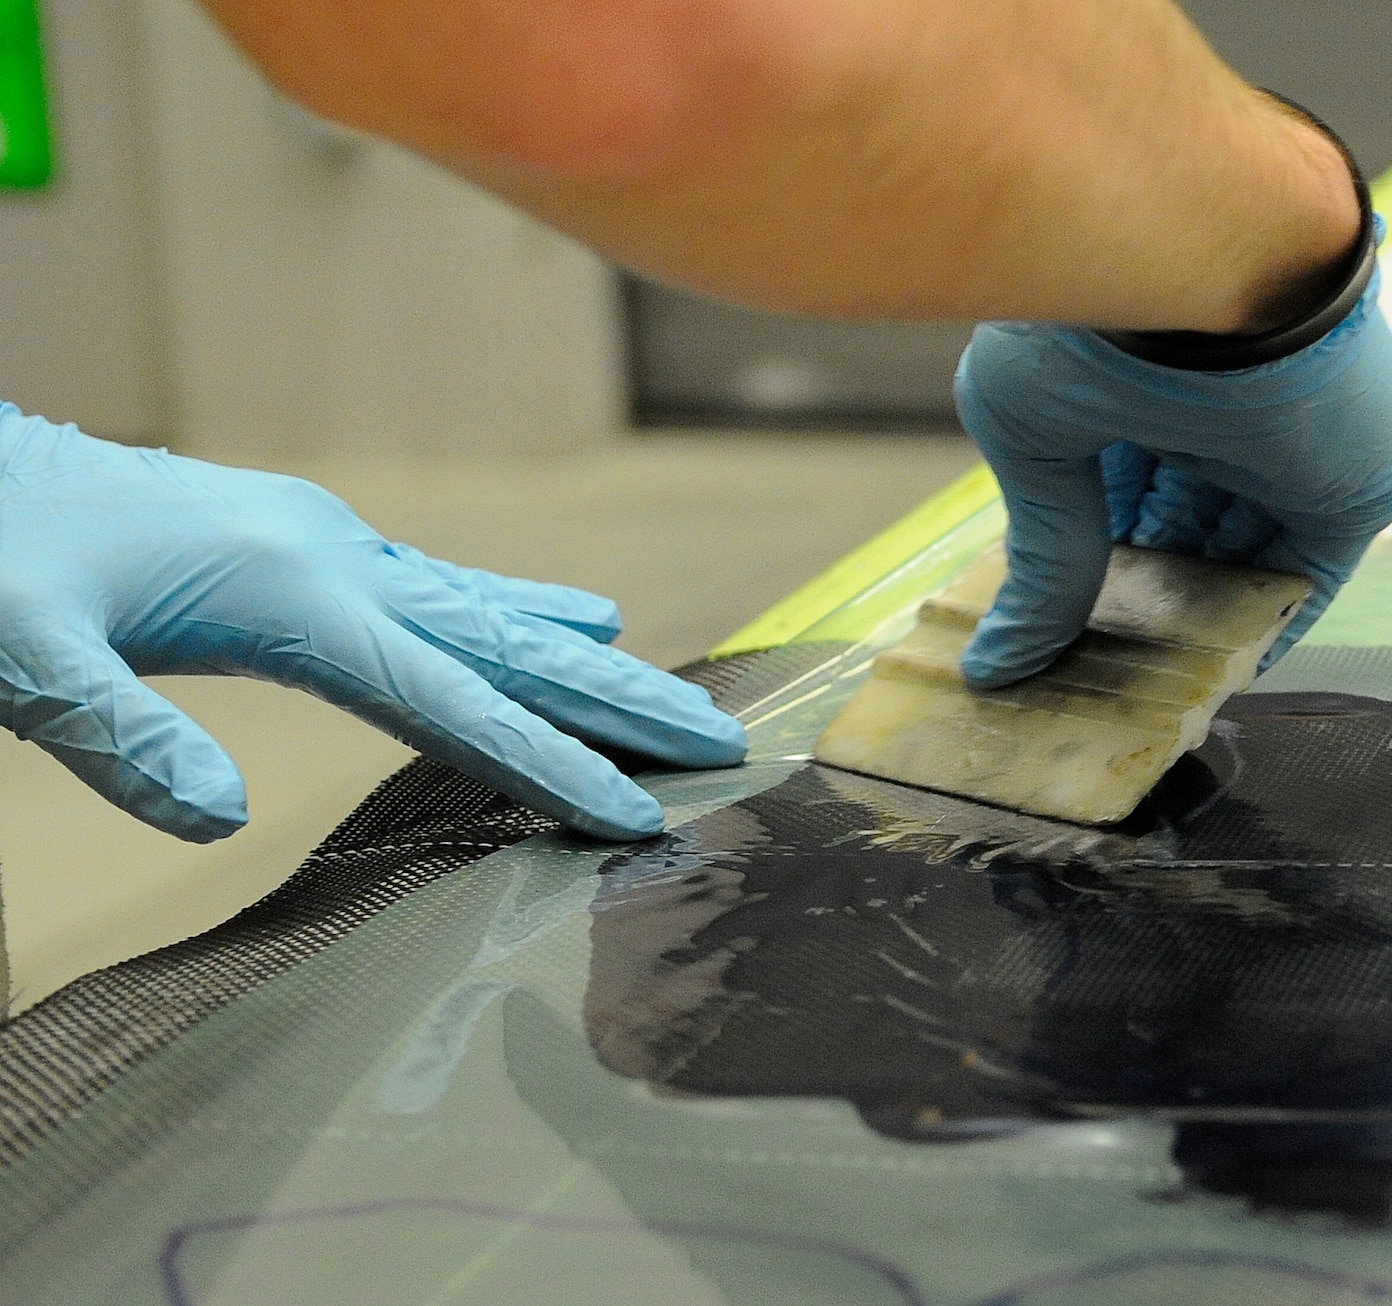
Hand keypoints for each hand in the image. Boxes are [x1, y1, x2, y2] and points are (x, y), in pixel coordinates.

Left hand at [0, 406, 745, 842]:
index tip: (635, 815)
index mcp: (293, 592)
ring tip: (672, 688)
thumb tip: (214, 819)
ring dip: (586, 659)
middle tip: (723, 739)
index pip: (448, 700)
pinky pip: (449, 591)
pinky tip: (561, 622)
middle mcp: (337, 558)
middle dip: (620, 700)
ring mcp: (331, 543)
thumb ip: (116, 734)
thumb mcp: (20, 653)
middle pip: (507, 645)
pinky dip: (523, 618)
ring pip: (490, 611)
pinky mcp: (312, 543)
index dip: (545, 763)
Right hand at [951, 245, 1391, 688]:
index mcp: (1153, 372)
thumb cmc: (1098, 310)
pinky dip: (1266, 626)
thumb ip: (1041, 557)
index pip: (1123, 487)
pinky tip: (1216, 676)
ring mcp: (1295, 442)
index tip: (1057, 625)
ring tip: (1142, 692)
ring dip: (1199, 623)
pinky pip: (1312, 574)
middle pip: (1186, 529)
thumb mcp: (1039, 433)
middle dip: (1143, 598)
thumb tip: (996, 663)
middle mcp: (1227, 405)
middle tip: (1095, 672)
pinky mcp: (1356, 480)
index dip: (1091, 557)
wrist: (1207, 249)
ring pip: (1247, 556)